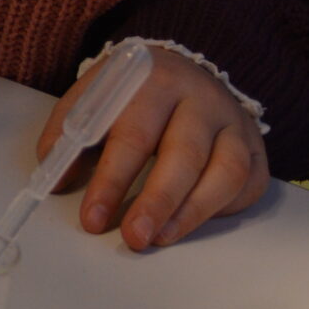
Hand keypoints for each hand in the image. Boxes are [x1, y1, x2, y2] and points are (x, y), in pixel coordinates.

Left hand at [40, 46, 267, 250]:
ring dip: (191, 213)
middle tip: (134, 238)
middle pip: (182, 155)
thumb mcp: (95, 96)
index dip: (111, 181)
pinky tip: (190, 222)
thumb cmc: (132, 94)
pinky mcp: (255, 146)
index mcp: (153, 79)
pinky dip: (220, 208)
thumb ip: (71, 132)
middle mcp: (199, 97)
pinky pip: (246, 184)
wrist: (182, 71)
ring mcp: (233, 122)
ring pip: (223, 172)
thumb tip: (54, 178)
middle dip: (155, 203)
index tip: (93, 219)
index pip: (131, 134)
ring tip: (160, 237)